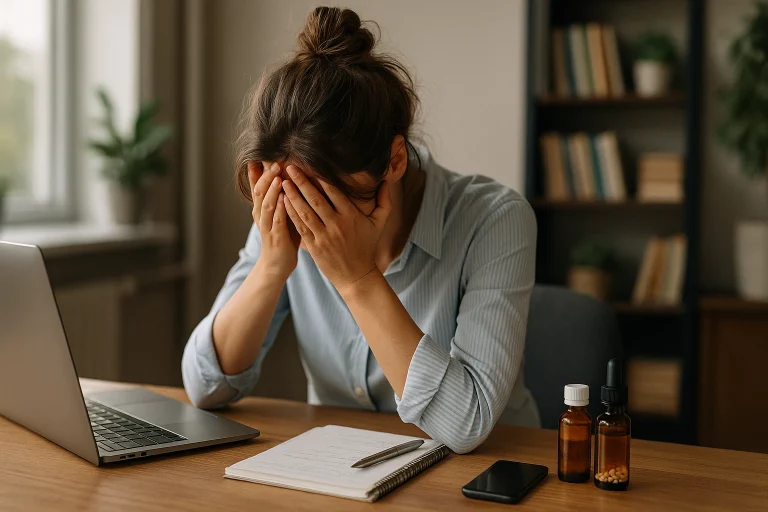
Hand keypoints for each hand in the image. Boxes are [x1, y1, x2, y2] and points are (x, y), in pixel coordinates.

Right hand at [248, 161, 300, 277]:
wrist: (276, 265)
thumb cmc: (283, 237)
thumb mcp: (281, 213)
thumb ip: (282, 196)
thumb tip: (289, 175)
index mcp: (262, 208)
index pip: (257, 185)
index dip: (257, 170)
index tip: (260, 154)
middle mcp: (261, 215)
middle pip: (259, 191)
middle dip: (265, 176)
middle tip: (272, 160)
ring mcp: (267, 226)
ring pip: (266, 204)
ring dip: (271, 189)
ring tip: (276, 175)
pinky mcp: (275, 236)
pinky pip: (276, 220)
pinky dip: (280, 208)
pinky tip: (284, 198)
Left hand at [281, 165, 391, 293]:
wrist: (357, 275)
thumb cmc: (367, 247)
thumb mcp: (379, 224)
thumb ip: (384, 201)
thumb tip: (385, 181)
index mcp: (352, 216)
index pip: (334, 193)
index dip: (321, 178)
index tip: (311, 165)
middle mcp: (337, 225)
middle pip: (316, 200)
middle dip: (302, 182)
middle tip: (290, 168)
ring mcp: (324, 236)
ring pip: (305, 212)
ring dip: (292, 196)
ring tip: (283, 182)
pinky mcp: (314, 246)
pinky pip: (300, 226)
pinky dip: (291, 213)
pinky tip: (284, 202)